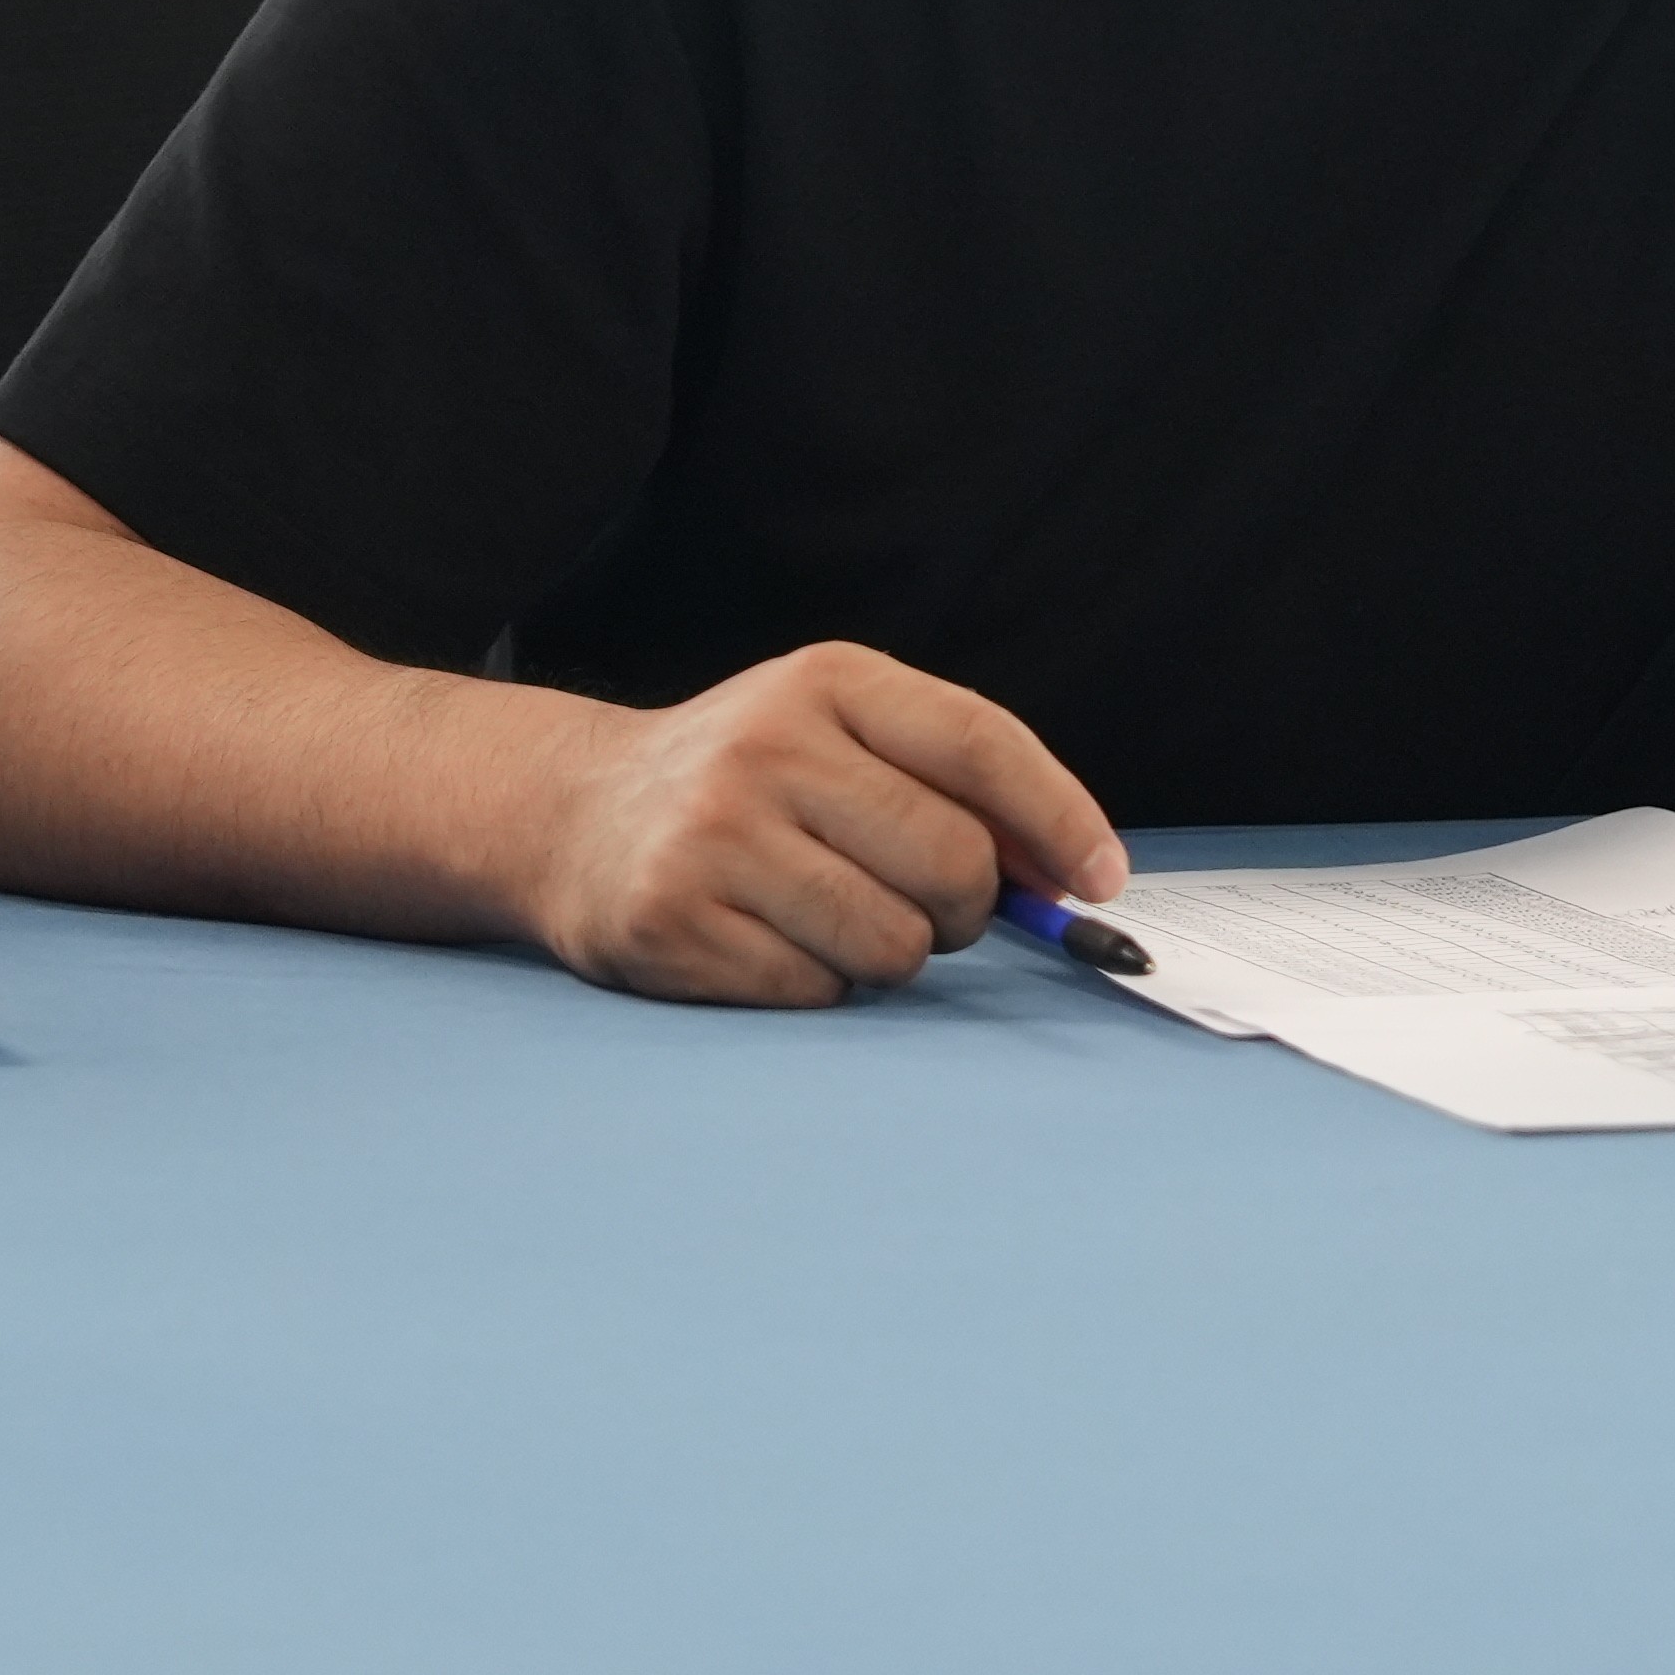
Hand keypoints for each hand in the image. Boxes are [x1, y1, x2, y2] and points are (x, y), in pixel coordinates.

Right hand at [518, 642, 1126, 1008]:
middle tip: (926, 906)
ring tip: (829, 917)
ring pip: (893, 943)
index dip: (1060, 818)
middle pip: (953, 863)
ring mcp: (713, 836)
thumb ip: (951, 782)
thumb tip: (1073, 876)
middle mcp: (768, 747)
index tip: (1102, 882)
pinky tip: (766, 942)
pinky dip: (816, 985)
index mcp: (827, 682)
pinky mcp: (673, 923)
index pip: (979, 744)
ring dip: (888, 954)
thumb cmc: (745, 782)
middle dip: (965, 909)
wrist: (571, 812)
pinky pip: (816, 992)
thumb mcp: (837, 733)